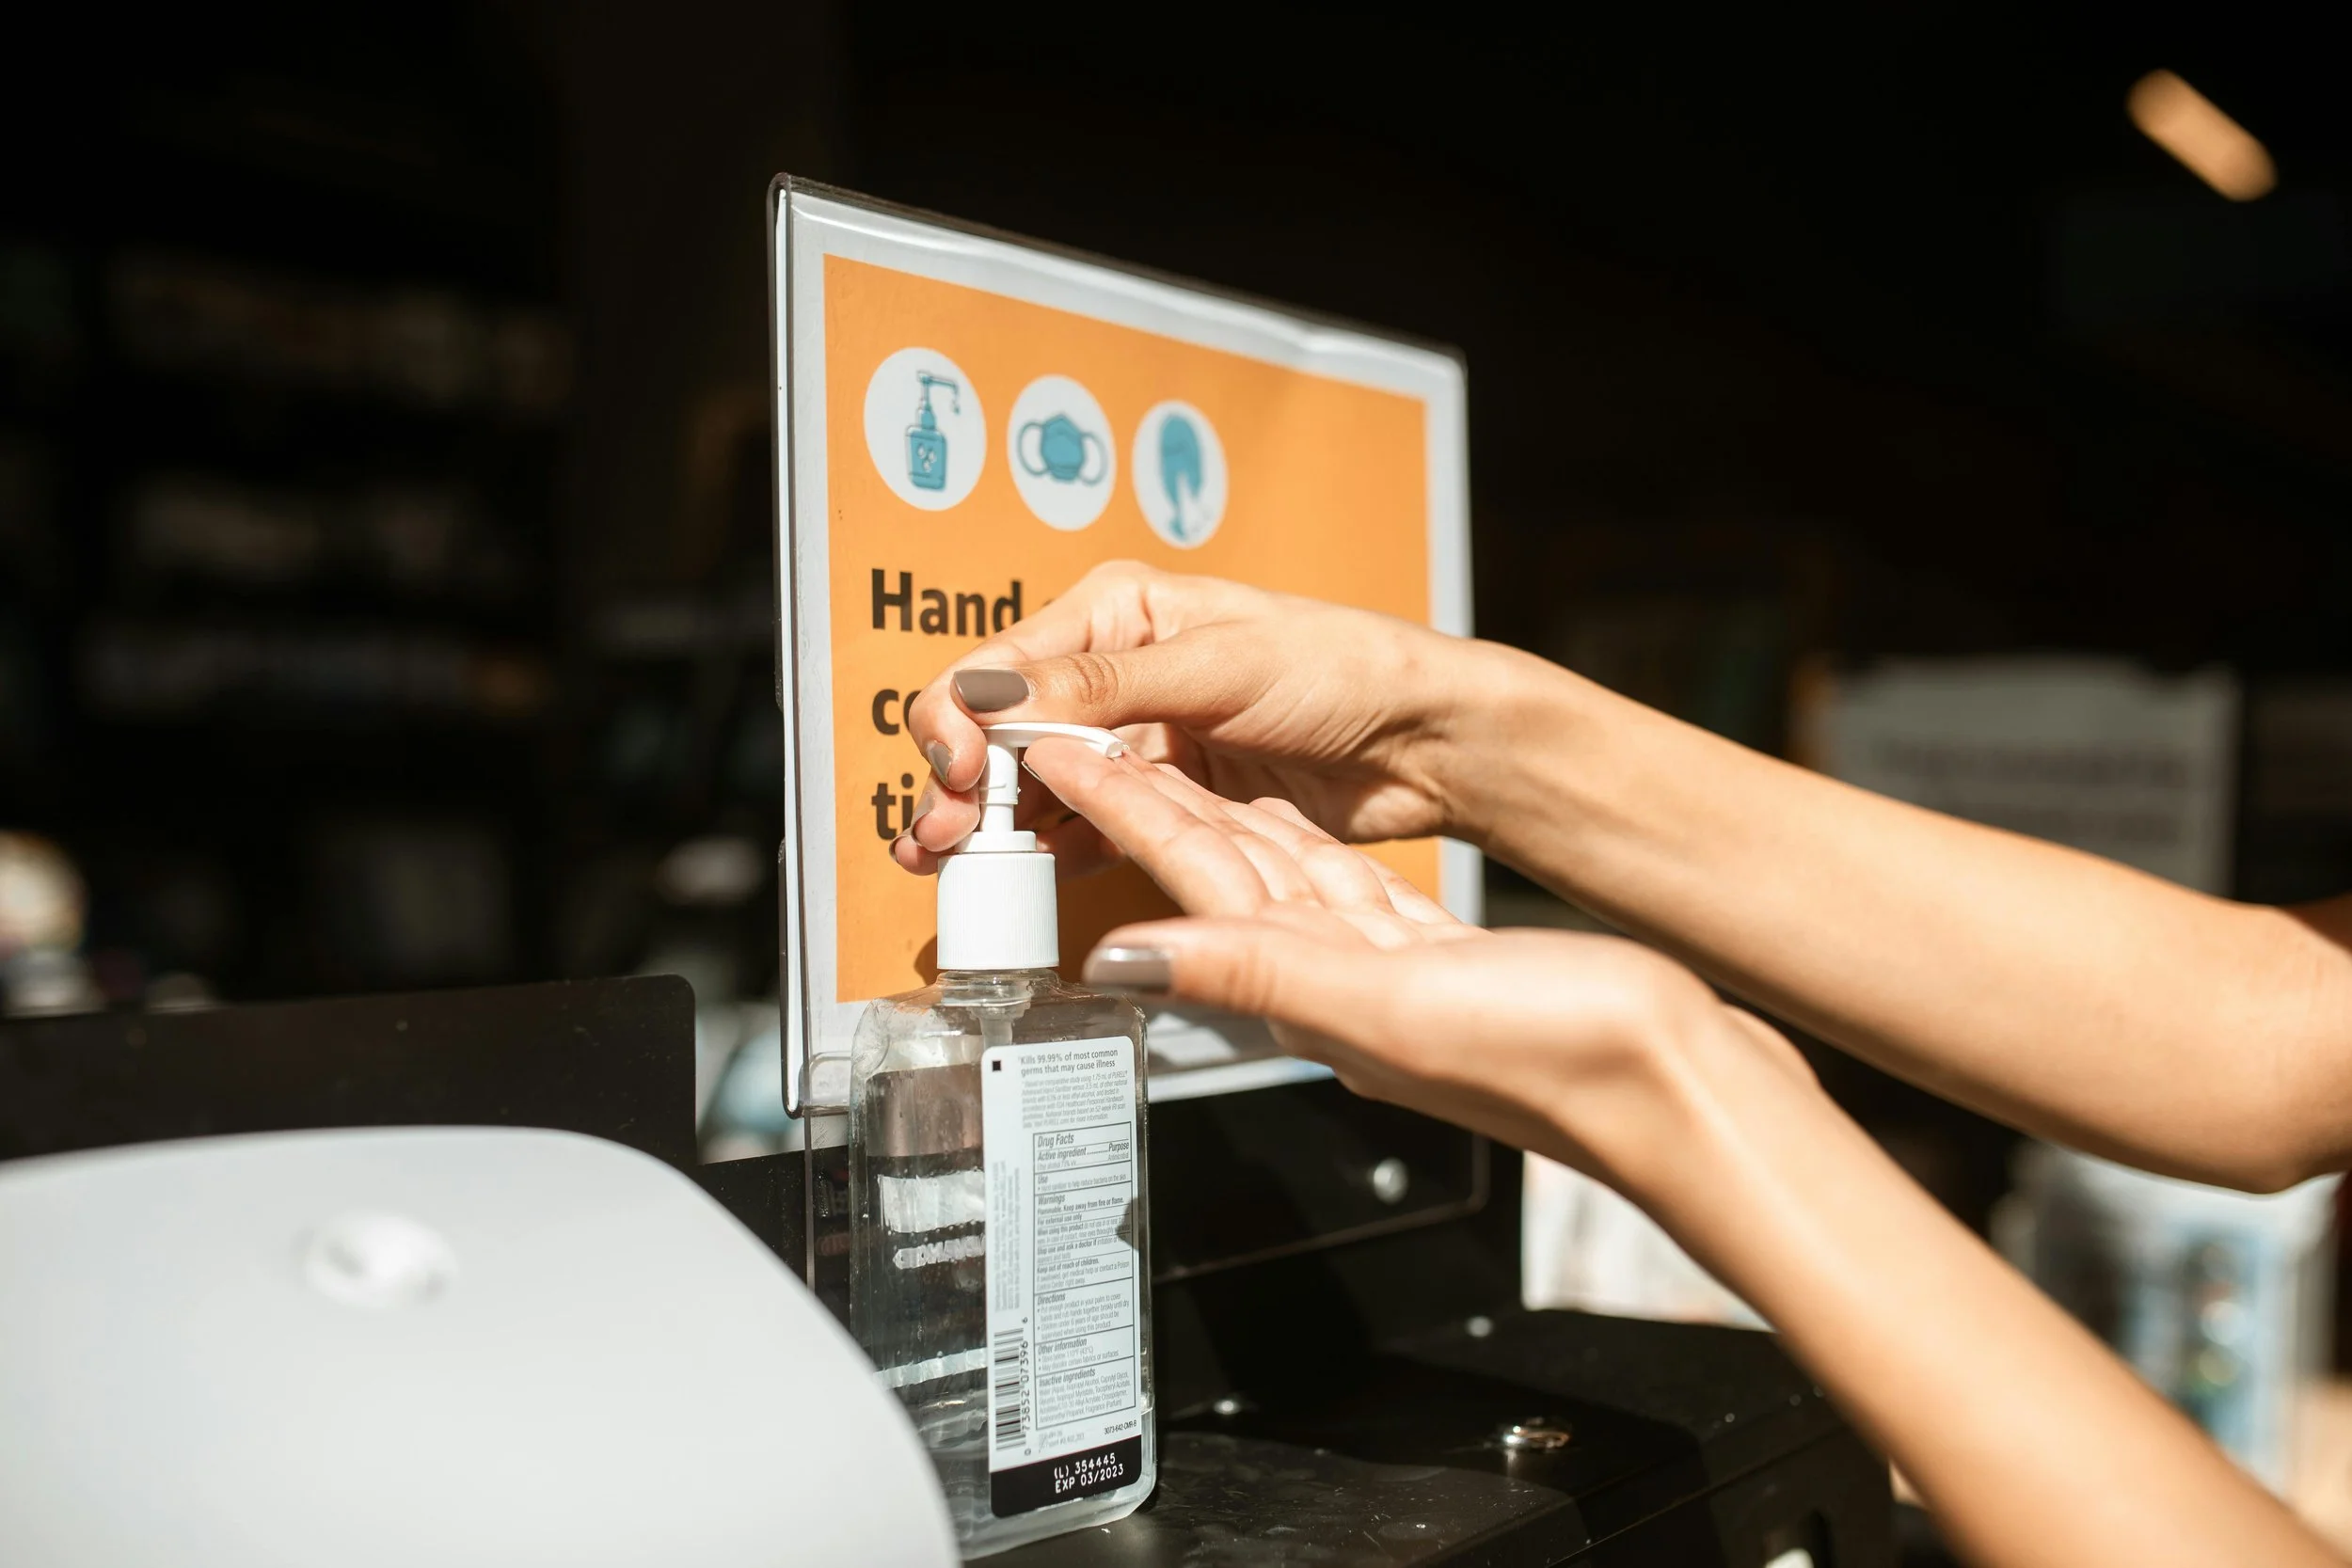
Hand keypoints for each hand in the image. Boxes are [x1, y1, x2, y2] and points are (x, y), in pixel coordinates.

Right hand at [891, 561, 1493, 875]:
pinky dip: (1047, 851)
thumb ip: (1101, 686)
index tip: (963, 775)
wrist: (1422, 739)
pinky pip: (1088, 825)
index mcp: (1117, 614)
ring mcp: (1137, 741)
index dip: (964, 722)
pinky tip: (1018, 877)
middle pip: (1003, 732)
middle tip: (942, 837)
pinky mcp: (1165, 798)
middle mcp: (1115, 674)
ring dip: (989, 824)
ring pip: (1035, 785)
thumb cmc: (1342, 668)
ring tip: (951, 864)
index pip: (1000, 667)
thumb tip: (992, 694)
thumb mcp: (1217, 665)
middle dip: (961, 783)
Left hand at [1021, 737, 1816, 1192]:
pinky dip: (1301, 848)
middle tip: (1092, 739)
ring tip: (1163, 762)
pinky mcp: (1435, 959)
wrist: (1676, 1088)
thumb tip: (1124, 960)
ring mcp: (1383, 972)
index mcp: (1311, 987)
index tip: (1066, 758)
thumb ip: (1253, 972)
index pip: (1193, 882)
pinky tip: (1282, 822)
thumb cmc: (1553, 1060)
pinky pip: (1341, 890)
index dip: (1127, 814)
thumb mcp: (1383, 1006)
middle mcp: (1334, 980)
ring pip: (1276, 877)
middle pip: (1219, 875)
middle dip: (1151, 807)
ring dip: (1217, 818)